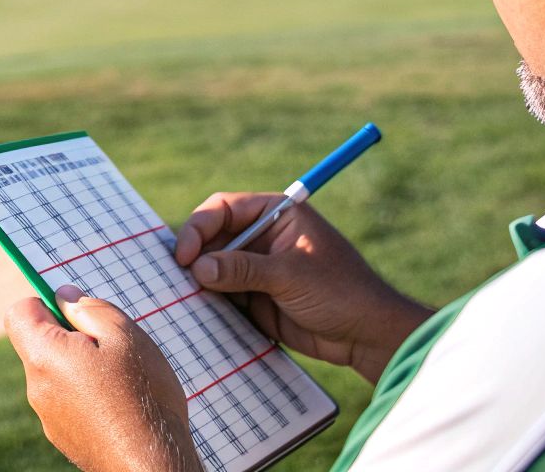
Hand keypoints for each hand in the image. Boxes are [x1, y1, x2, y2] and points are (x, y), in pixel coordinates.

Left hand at [6, 285, 201, 471]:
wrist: (151, 464)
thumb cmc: (143, 397)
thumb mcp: (125, 337)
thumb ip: (89, 310)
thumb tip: (64, 296)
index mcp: (44, 356)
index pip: (19, 313)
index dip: (45, 302)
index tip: (77, 311)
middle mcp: (36, 387)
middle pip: (40, 343)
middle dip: (71, 336)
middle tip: (111, 346)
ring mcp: (48, 416)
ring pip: (57, 373)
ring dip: (82, 366)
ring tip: (121, 379)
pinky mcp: (63, 436)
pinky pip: (67, 400)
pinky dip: (87, 394)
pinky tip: (119, 404)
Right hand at [174, 193, 432, 383]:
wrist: (366, 334)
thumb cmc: (339, 291)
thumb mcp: (290, 275)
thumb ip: (244, 269)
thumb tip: (198, 268)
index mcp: (277, 214)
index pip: (225, 208)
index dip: (200, 227)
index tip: (185, 255)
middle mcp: (263, 237)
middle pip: (214, 237)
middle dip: (195, 255)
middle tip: (178, 279)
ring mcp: (257, 268)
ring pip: (214, 267)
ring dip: (199, 281)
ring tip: (184, 297)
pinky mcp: (256, 297)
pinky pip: (223, 295)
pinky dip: (209, 302)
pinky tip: (199, 312)